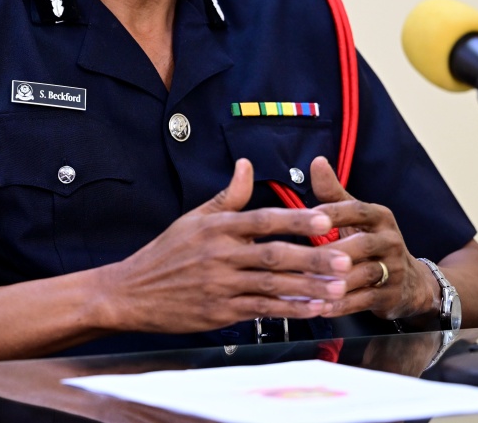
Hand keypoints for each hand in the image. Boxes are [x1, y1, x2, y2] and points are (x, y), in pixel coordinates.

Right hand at [99, 159, 353, 333]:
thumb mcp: (194, 218)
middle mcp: (221, 255)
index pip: (263, 220)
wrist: (132, 292)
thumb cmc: (166, 253)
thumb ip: (228, 196)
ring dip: (309, 287)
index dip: (295, 220)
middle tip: (346, 259)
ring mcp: (221, 285)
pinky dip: (290, 310)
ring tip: (339, 288)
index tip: (324, 220)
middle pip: (274, 255)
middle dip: (314, 258)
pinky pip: (262, 310)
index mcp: (217, 227)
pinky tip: (313, 309)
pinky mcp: (220, 312)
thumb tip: (246, 164)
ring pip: (273, 286)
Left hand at [308, 156, 436, 320]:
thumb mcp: (357, 217)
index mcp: (380, 217)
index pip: (357, 210)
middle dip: (332, 252)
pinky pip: (364, 301)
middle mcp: (390, 240)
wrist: (413, 283)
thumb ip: (333, 193)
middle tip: (301, 257)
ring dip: (333, 281)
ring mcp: (394, 269)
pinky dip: (340, 305)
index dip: (333, 213)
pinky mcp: (391, 295)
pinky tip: (319, 307)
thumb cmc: (372, 244)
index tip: (308, 217)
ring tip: (305, 285)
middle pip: (361, 244)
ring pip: (362, 274)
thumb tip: (316, 161)